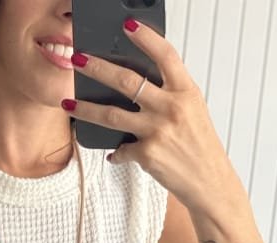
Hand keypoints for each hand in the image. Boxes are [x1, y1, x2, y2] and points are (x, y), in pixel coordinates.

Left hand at [64, 18, 241, 215]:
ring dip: (85, 108)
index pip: (165, 56)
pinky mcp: (147, 154)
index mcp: (186, 91)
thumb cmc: (199, 146)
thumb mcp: (192, 111)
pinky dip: (118, 152)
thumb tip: (139, 86)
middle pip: (128, 81)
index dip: (146, 38)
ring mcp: (157, 130)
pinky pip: (121, 149)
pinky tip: (116, 154)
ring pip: (111, 115)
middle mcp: (171, 107)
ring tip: (67, 103)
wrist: (209, 182)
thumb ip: (170, 95)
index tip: (128, 26)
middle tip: (78, 59)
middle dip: (98, 68)